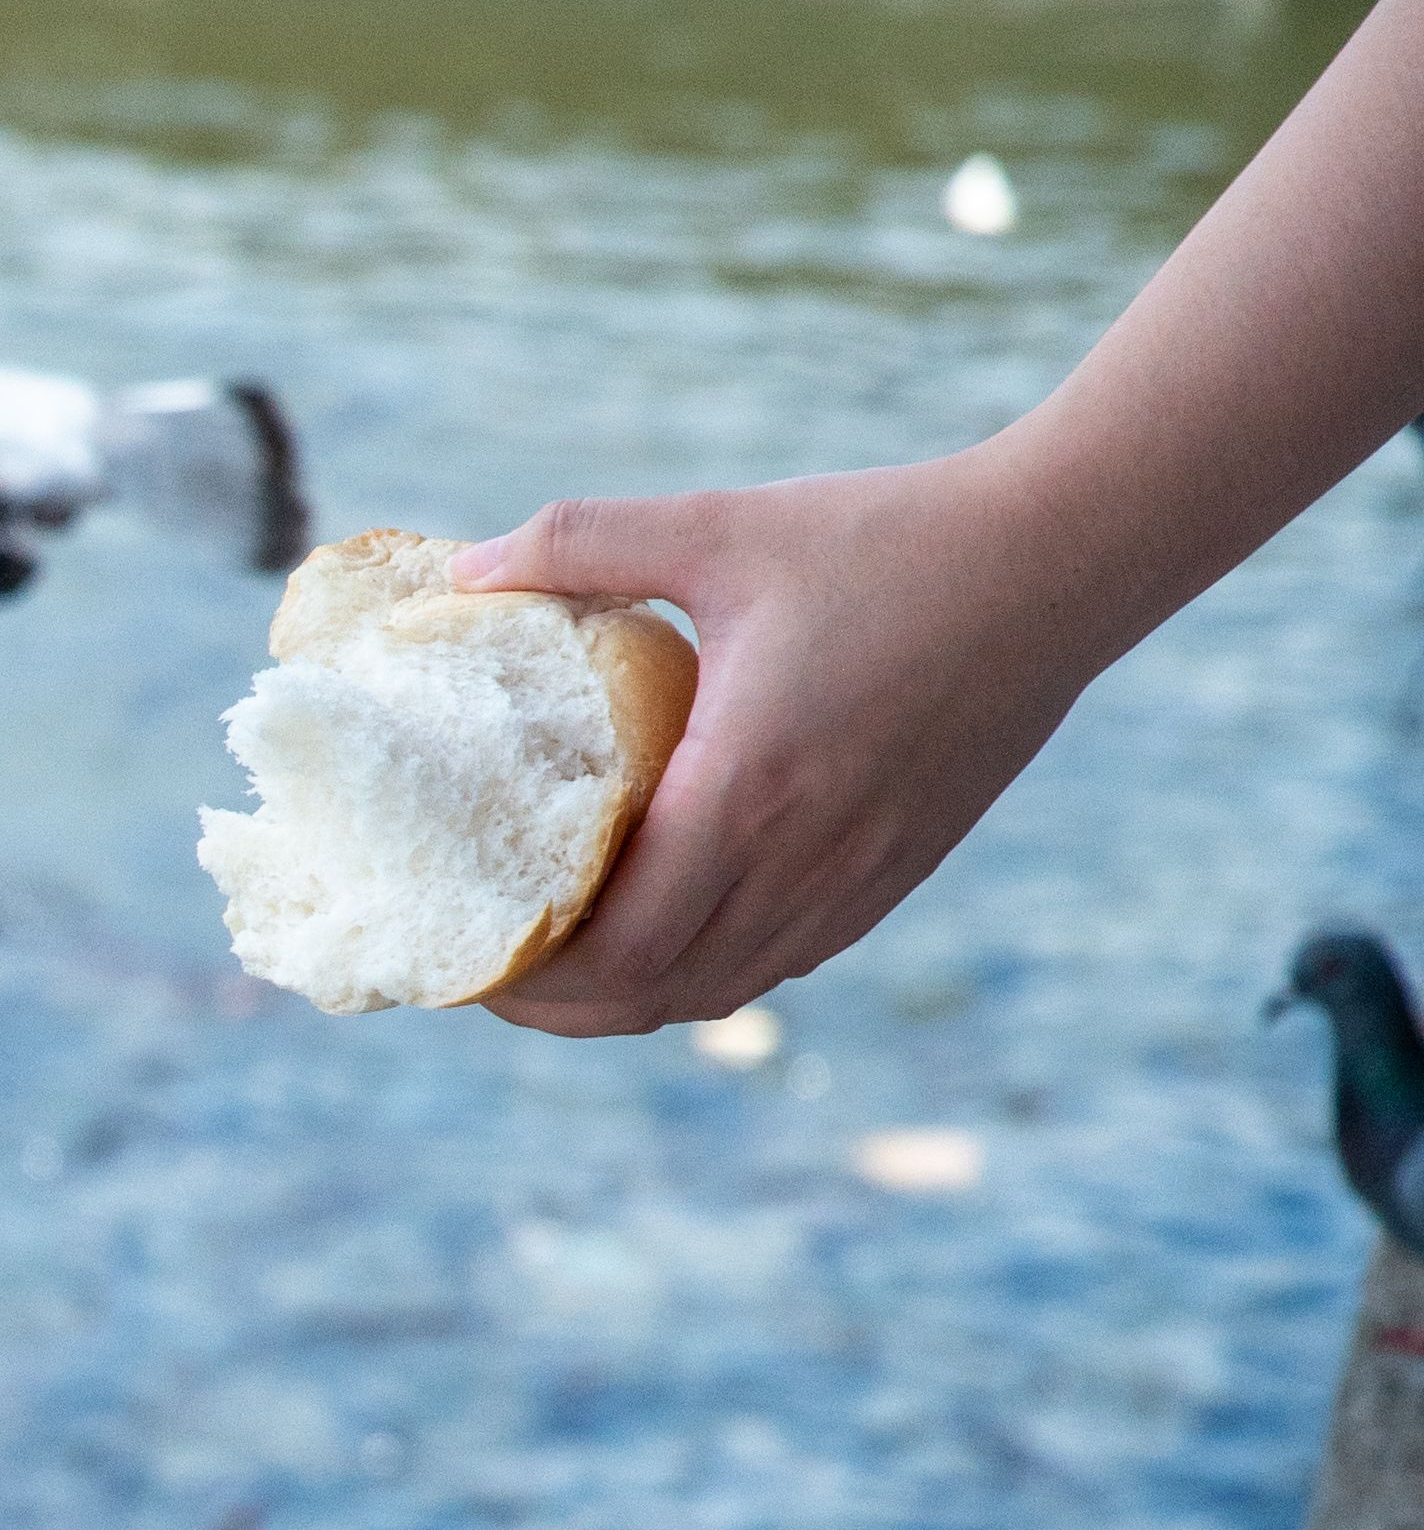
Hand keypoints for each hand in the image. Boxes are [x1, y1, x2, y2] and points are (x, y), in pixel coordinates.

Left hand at [451, 448, 1119, 1037]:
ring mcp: (860, 875)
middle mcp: (805, 858)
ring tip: (556, 970)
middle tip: (487, 971)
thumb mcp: (721, 524)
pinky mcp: (899, 870)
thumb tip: (464, 564)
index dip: (528, 977)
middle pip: (651, 995)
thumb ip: (583, 540)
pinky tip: (661, 939)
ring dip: (627, 1000)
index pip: (616, 948)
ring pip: (717, 991)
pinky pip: (780, 961)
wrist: (1065, 552)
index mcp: (747, 791)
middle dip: (556, 1005)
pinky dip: (703, 974)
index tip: (464, 954)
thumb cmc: (891, 535)